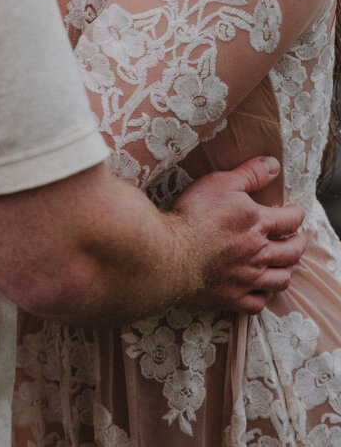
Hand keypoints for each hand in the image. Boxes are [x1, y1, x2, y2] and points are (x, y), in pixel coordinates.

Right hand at [174, 156, 304, 313]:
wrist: (171, 255)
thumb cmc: (193, 215)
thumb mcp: (220, 183)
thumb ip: (250, 174)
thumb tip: (274, 165)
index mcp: (258, 223)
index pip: (291, 219)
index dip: (296, 214)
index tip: (296, 211)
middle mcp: (259, 253)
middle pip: (292, 252)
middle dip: (298, 244)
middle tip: (295, 239)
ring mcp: (248, 278)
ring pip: (281, 280)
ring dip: (287, 270)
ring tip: (284, 264)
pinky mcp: (232, 298)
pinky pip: (258, 303)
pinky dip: (264, 296)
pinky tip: (260, 289)